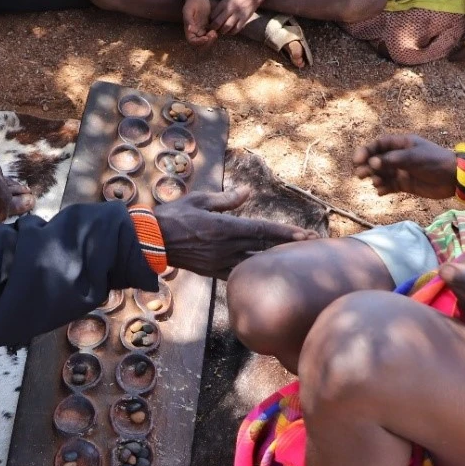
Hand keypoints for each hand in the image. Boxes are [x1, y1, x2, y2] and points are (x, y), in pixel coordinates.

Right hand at [155, 187, 317, 278]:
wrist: (151, 242)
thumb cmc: (173, 216)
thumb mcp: (200, 200)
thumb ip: (226, 199)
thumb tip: (247, 191)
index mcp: (225, 227)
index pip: (262, 230)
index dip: (286, 233)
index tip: (305, 234)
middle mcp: (226, 247)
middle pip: (265, 248)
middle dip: (290, 247)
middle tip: (313, 245)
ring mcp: (220, 262)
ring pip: (256, 263)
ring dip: (277, 262)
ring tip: (296, 259)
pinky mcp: (213, 271)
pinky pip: (239, 274)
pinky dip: (255, 273)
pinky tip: (267, 274)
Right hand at [183, 0, 217, 45]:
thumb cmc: (192, 2)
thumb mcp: (188, 10)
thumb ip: (188, 20)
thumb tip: (190, 30)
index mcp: (188, 30)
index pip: (192, 42)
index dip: (199, 43)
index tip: (206, 38)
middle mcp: (194, 32)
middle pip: (200, 45)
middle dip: (207, 43)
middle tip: (213, 35)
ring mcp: (201, 30)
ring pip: (206, 42)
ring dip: (211, 41)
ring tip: (215, 33)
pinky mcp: (207, 28)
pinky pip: (210, 36)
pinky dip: (213, 36)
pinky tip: (216, 30)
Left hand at [209, 0, 263, 35]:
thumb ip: (221, 7)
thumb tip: (212, 17)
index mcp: (224, 3)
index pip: (213, 15)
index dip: (210, 21)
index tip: (209, 24)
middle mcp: (230, 8)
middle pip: (218, 22)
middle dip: (214, 28)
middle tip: (213, 31)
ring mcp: (238, 14)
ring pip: (227, 27)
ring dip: (222, 31)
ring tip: (221, 31)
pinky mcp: (245, 18)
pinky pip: (236, 29)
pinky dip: (232, 32)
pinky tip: (230, 31)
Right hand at [351, 134, 456, 197]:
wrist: (454, 178)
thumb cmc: (435, 162)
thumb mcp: (413, 158)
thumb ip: (391, 160)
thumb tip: (372, 163)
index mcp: (402, 144)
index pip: (378, 145)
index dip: (366, 151)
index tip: (358, 159)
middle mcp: (399, 157)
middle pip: (377, 160)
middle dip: (367, 166)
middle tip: (360, 175)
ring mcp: (402, 171)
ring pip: (381, 174)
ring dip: (375, 178)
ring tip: (376, 183)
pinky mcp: (405, 184)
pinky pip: (389, 186)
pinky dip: (383, 189)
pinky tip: (381, 192)